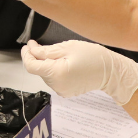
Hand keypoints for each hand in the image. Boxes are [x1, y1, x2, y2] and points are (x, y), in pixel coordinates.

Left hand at [21, 40, 137, 104]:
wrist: (110, 72)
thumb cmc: (92, 56)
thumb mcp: (68, 47)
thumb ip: (46, 51)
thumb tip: (31, 50)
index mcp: (56, 73)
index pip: (31, 66)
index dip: (26, 55)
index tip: (28, 45)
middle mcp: (56, 85)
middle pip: (39, 70)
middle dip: (38, 58)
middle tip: (43, 45)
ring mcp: (61, 91)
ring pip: (45, 75)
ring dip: (47, 65)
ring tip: (60, 55)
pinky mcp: (65, 92)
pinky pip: (54, 80)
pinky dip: (54, 71)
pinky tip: (64, 65)